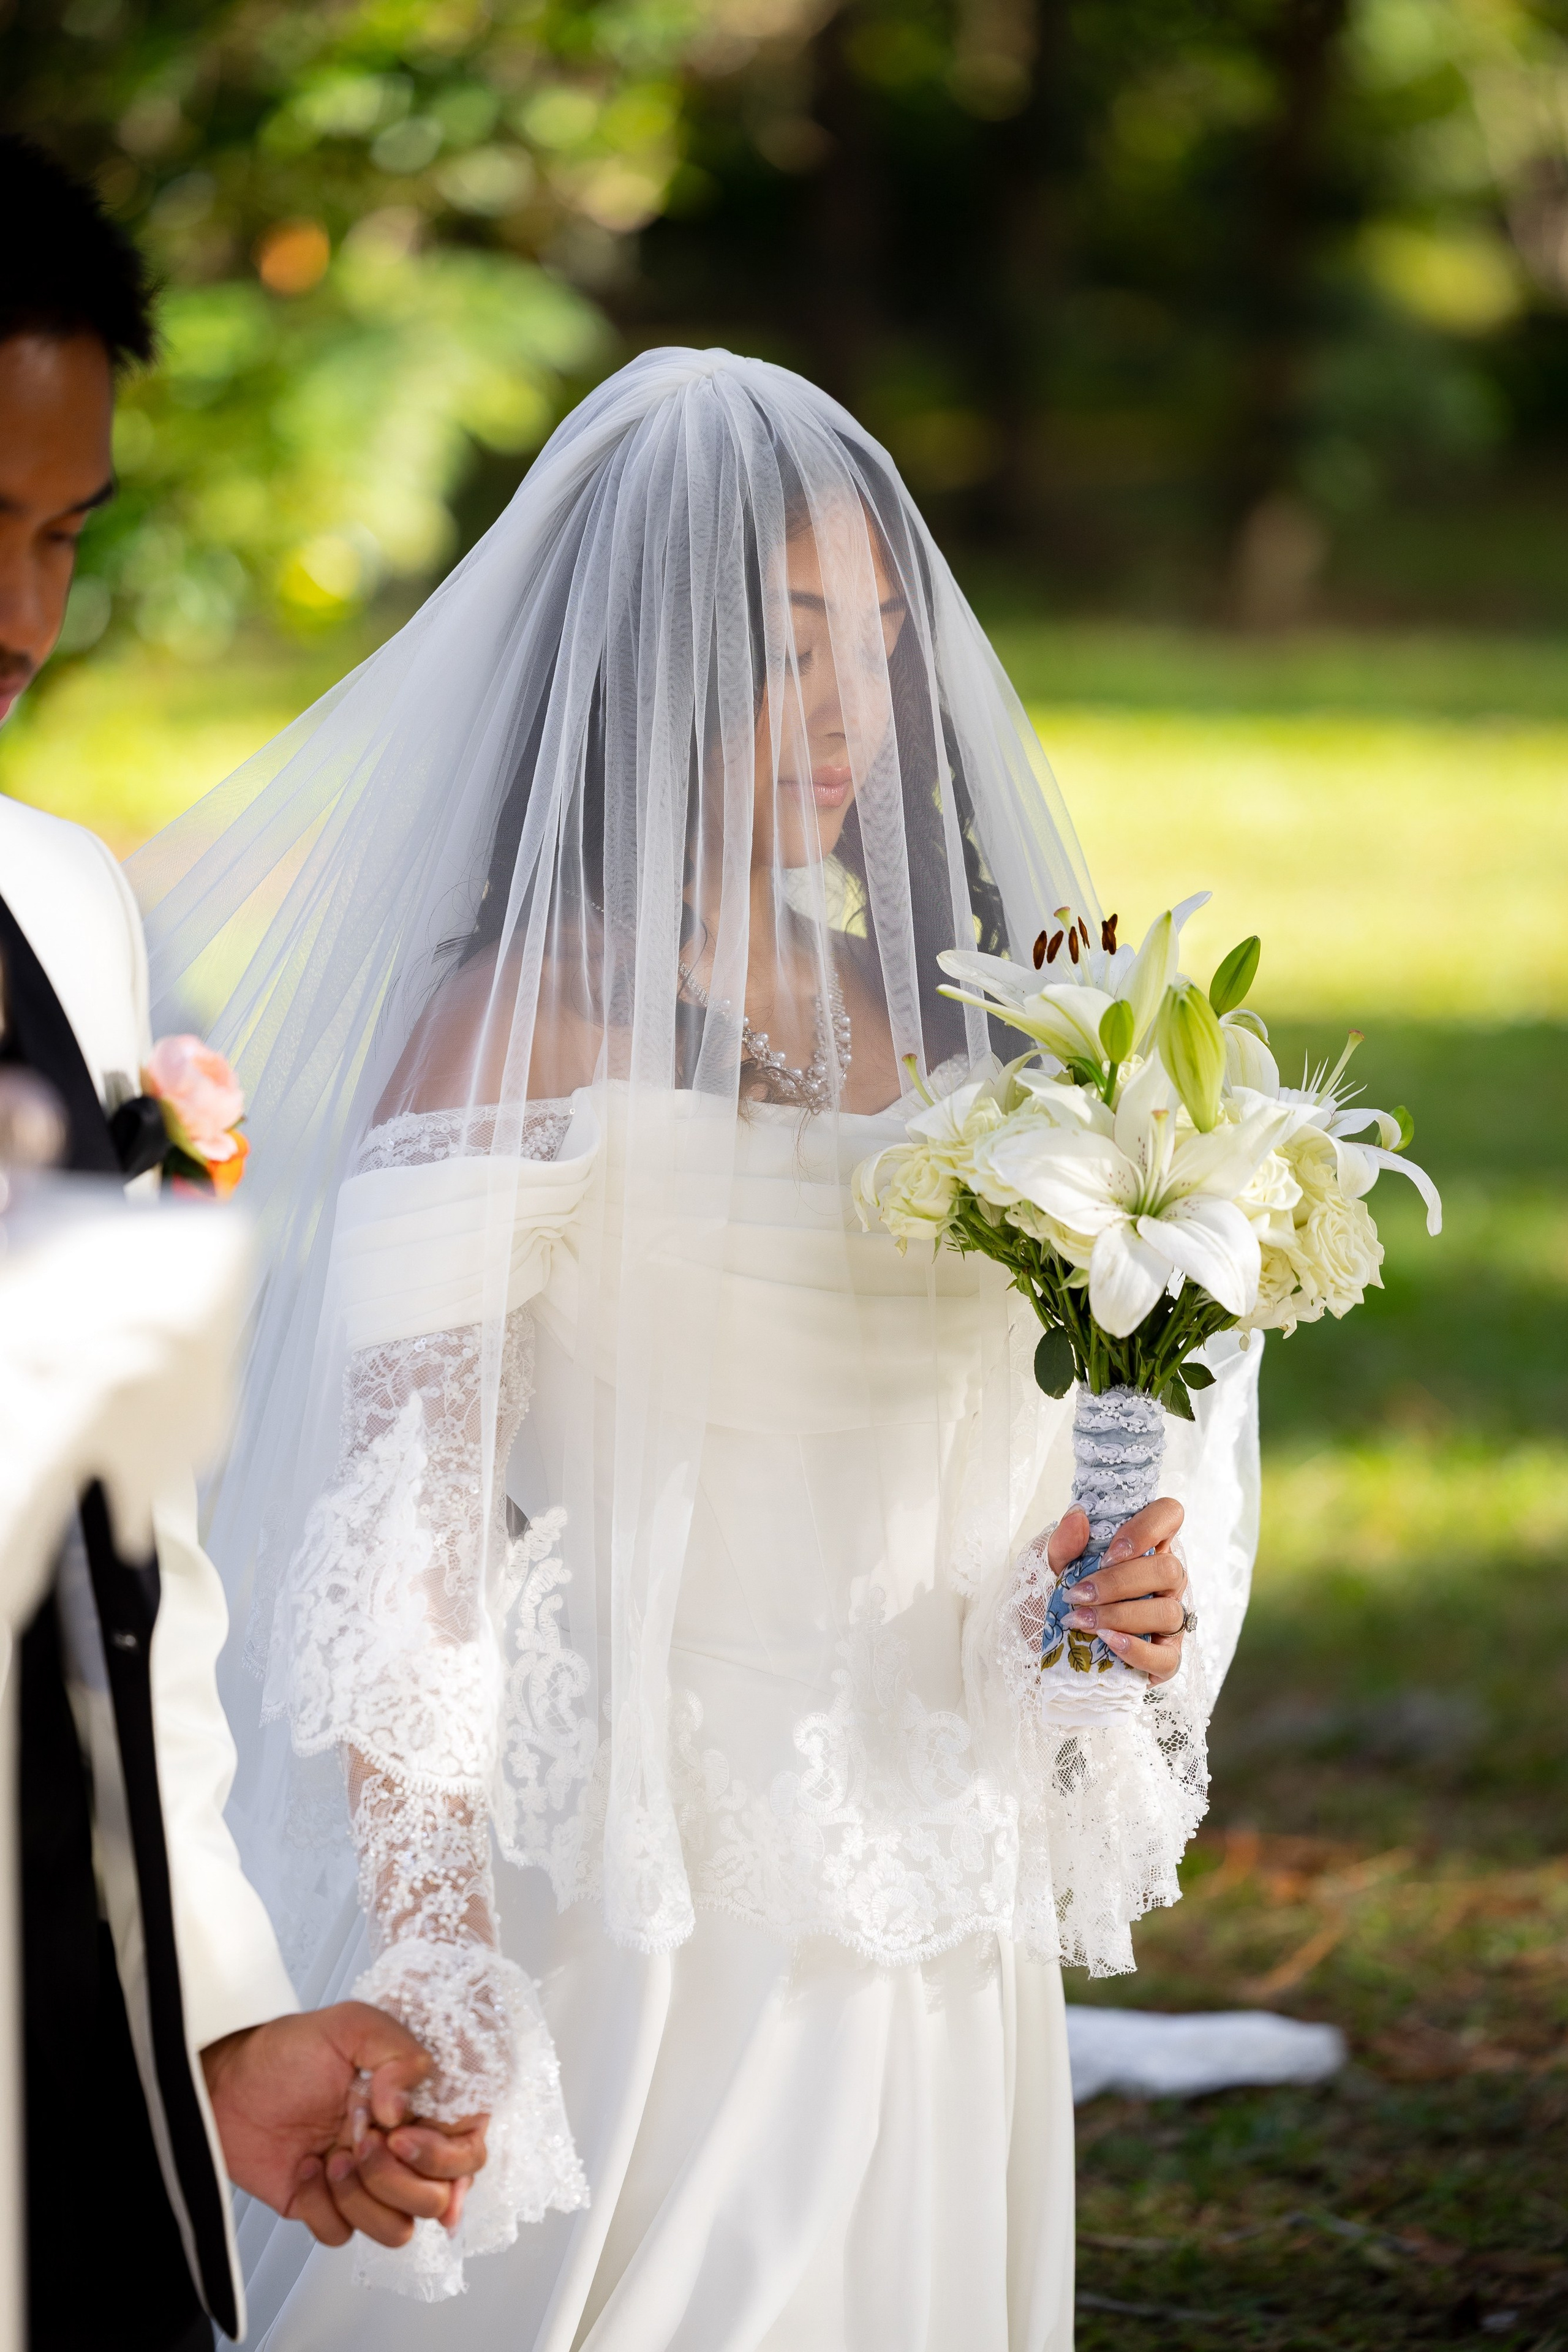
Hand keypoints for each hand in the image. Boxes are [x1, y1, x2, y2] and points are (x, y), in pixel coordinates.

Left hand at [201, 2003, 483, 2249]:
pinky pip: (344, 2236)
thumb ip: (398, 2054)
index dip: (444, 2154)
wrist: (224, 2085)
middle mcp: (401, 2148)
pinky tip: (305, 2170)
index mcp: (419, 2106)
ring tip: (330, 2158)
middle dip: (398, 2178)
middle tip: (360, 2143)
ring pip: (399, 2229)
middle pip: (437, 2198)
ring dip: (362, 2198)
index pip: (468, 2148)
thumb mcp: (351, 2025)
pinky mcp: (329, 2209)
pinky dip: (322, 2209)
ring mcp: (367, 2183)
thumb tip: (402, 2111)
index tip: (400, 2133)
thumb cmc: (288, 2050)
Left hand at [1047, 1495, 1187, 1682]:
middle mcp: (1164, 1580)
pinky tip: (1107, 1642)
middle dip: (1120, 1583)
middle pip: (1169, 1569)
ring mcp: (1168, 1618)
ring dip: (1121, 1616)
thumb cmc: (1051, 1599)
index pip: (1168, 1515)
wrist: (1039, 1648)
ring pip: (1169, 1612)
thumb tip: (1078, 1516)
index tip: (1110, 1553)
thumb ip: (1062, 1542)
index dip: (1148, 1528)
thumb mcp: (1047, 1566)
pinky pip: (1168, 1658)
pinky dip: (1137, 1650)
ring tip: (1082, 1621)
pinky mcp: (1164, 1657)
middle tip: (1080, 1594)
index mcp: (1143, 1547)